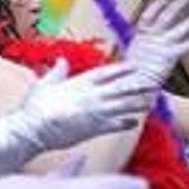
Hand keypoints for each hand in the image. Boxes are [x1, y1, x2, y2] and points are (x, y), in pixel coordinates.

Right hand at [19, 59, 156, 148]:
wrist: (34, 128)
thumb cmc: (36, 106)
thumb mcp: (44, 83)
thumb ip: (57, 72)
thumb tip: (62, 60)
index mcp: (80, 82)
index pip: (106, 73)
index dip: (122, 69)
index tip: (134, 66)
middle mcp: (92, 95)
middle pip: (121, 88)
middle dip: (138, 85)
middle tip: (153, 83)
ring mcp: (96, 112)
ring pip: (124, 106)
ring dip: (137, 104)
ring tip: (149, 102)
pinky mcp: (95, 128)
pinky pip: (117, 124)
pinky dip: (126, 123)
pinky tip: (134, 122)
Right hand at [124, 0, 188, 85]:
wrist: (132, 83)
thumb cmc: (129, 74)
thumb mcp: (130, 59)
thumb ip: (138, 51)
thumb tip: (140, 51)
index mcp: (139, 37)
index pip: (147, 16)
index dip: (155, 6)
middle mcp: (151, 37)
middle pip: (165, 17)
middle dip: (176, 7)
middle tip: (185, 0)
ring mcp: (161, 45)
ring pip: (180, 28)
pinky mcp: (170, 54)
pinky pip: (188, 44)